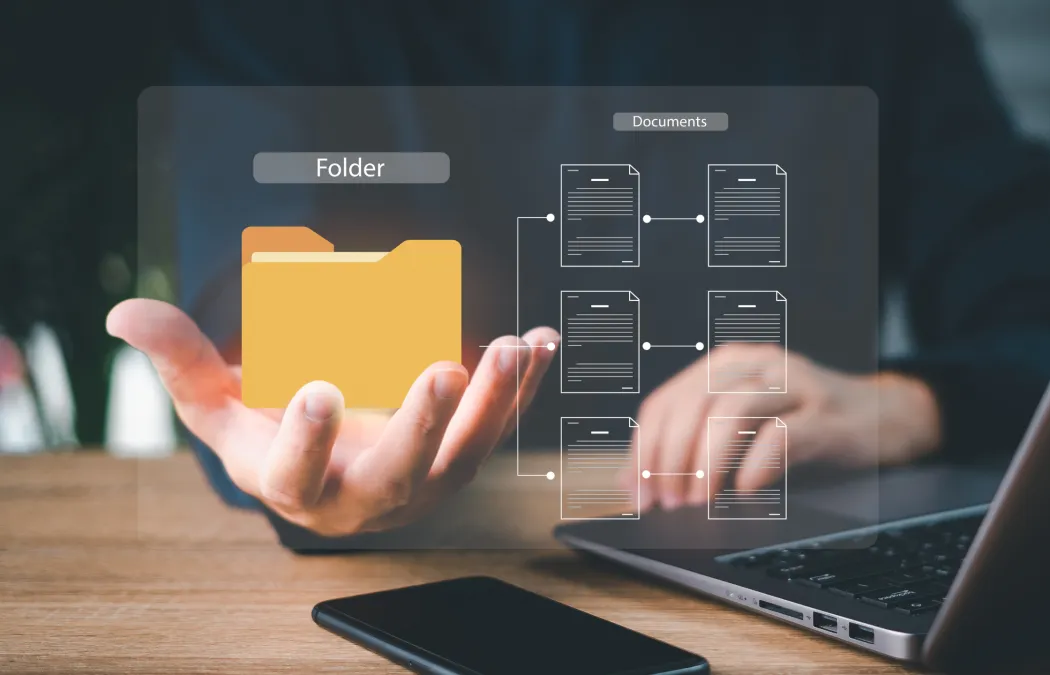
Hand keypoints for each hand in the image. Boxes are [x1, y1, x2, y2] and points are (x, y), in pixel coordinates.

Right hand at [107, 299, 557, 535]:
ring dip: (493, 403)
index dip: (306, 441)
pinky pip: (499, 428)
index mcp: (297, 487)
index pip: (297, 476)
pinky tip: (540, 346)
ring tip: (510, 350)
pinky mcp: (461, 459)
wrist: (330, 467)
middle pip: (399, 474)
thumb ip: (177, 360)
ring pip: (464, 455)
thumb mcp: (216, 405)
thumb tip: (124, 313)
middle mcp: (365, 495)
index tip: (314, 393)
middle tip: (437, 371)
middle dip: (423, 426)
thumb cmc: (269, 435)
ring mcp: (422, 482)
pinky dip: (523, 390)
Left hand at [627, 344, 941, 509]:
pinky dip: (755, 466)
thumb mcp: (746, 426)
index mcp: (728, 365)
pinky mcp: (828, 417)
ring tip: (698, 499)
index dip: (644, 449)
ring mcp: (796, 386)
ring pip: (732, 412)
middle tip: (667, 501)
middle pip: (693, 404)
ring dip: (706, 462)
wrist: (886, 416)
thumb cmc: (807, 424)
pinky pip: (783, 435)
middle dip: (670, 458)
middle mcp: (758, 366)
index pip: (666, 401)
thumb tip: (634, 483)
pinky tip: (745, 491)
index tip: (638, 492)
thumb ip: (693, 444)